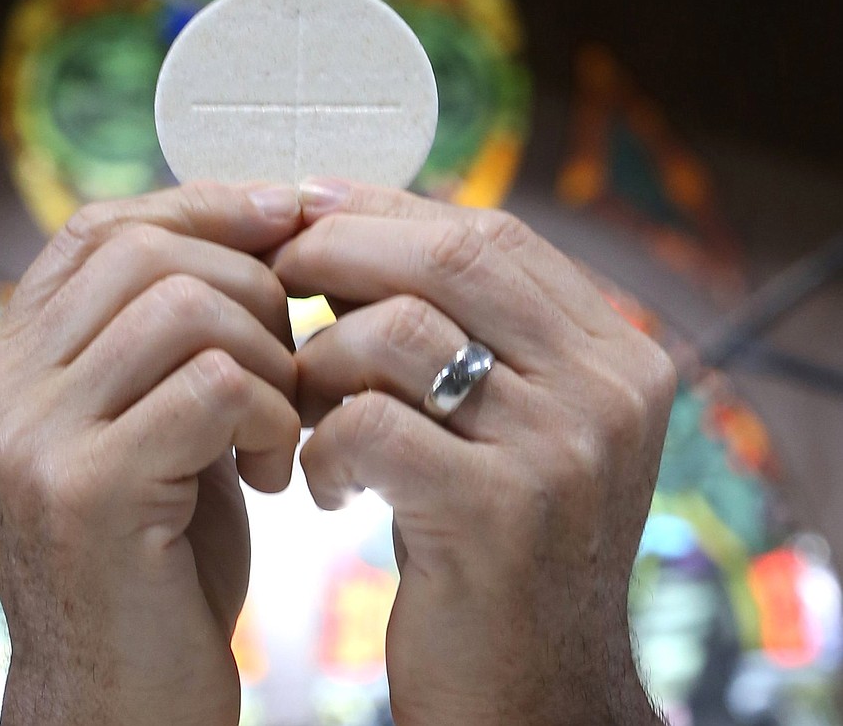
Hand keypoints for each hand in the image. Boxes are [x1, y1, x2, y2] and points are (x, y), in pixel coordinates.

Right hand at [0, 183, 302, 725]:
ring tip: (282, 426)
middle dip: (253, 288)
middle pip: (147, 253)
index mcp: (6, 361)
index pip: (100, 228)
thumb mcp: (155, 422)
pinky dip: (271, 414)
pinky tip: (275, 470)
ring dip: (270, 357)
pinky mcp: (84, 488)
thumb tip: (256, 218)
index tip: (285, 215)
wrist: (121, 699)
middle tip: (293, 364)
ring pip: (185, 306)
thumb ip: (171, 337)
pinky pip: (216, 384)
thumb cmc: (158, 556)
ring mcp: (28, 435)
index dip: (200, 205)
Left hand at [272, 179, 674, 725]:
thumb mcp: (503, 427)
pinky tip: (322, 487)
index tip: (308, 209)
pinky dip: (323, 446)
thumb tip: (350, 228)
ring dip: (322, 360)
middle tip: (272, 276)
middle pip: (451, 256)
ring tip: (301, 409)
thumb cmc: (494, 547)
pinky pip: (371, 424)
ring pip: (399, 332)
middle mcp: (608, 389)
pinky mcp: (501, 512)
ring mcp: (564, 448)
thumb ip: (463, 332)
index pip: (490, 234)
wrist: (534, 695)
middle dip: (340, 251)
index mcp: (614, 354)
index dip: (387, 211)